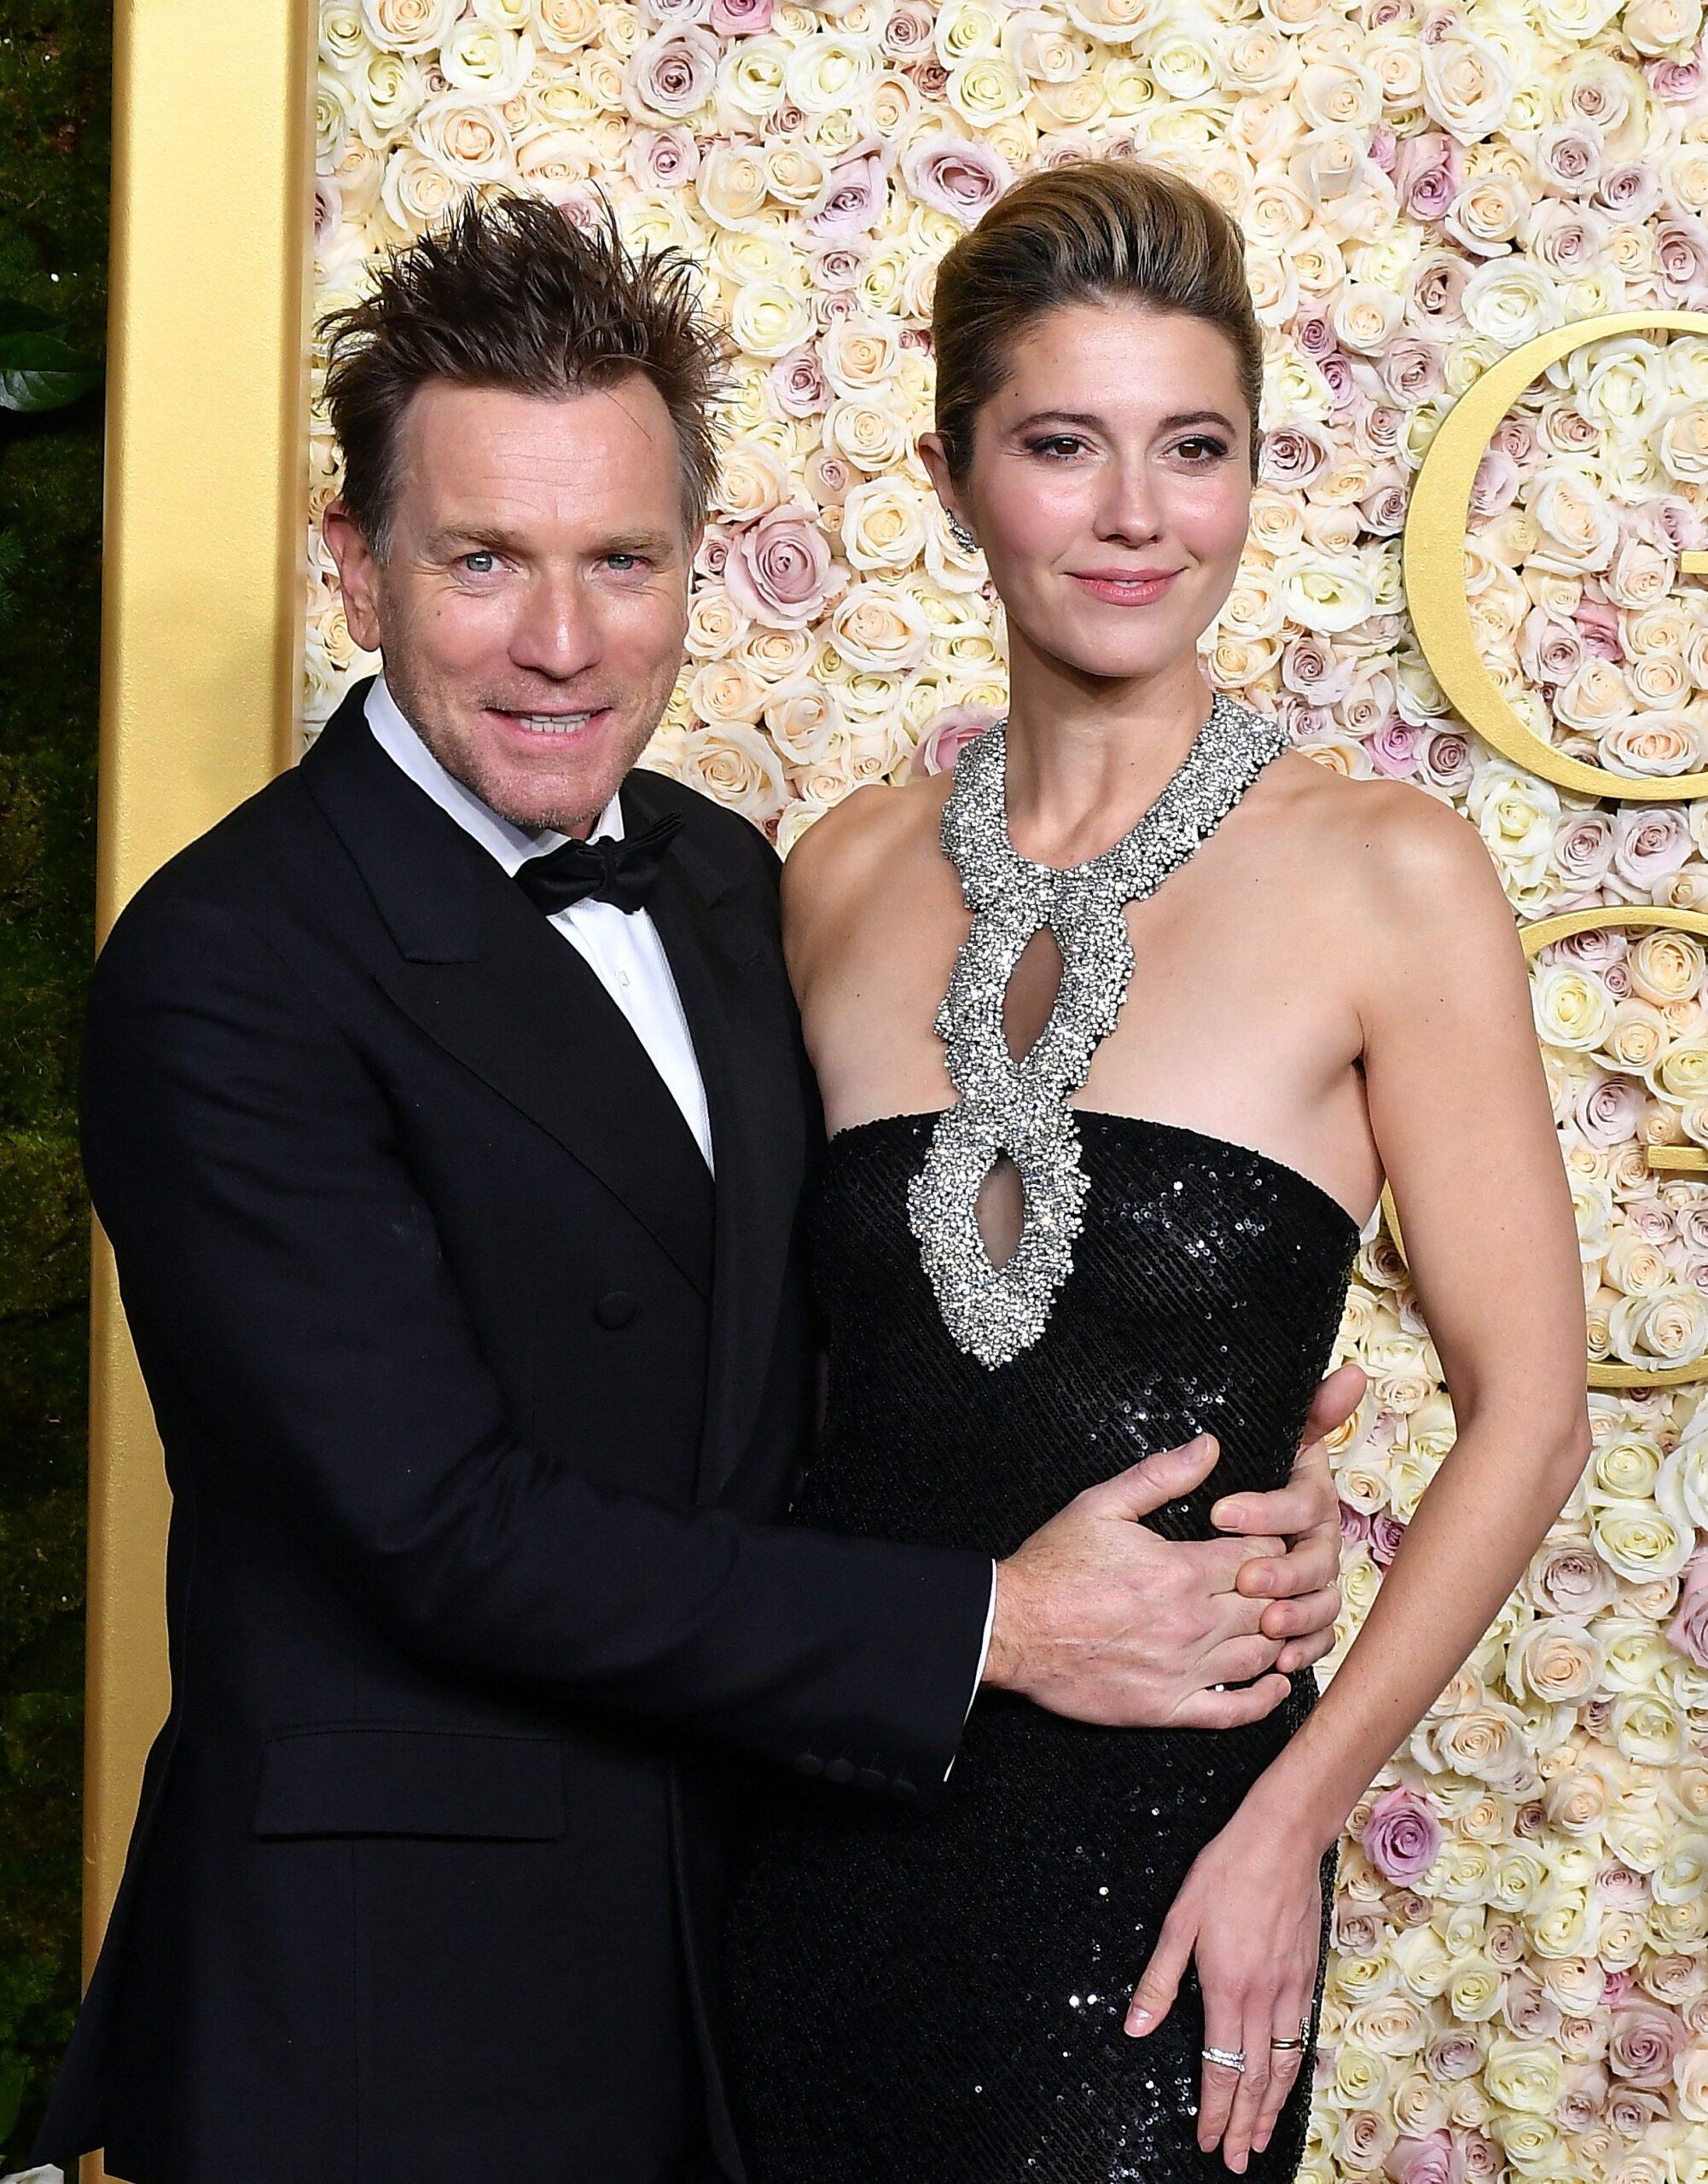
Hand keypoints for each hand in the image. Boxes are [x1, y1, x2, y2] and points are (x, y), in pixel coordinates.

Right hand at [984, 1431, 1296, 1729]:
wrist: (1011, 1628)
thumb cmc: (1054, 1565)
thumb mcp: (1102, 1504)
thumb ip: (1161, 1475)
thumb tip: (1210, 1447)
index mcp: (1180, 1570)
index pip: (1261, 1556)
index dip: (1271, 1545)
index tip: (1265, 1541)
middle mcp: (1191, 1622)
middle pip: (1269, 1606)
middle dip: (1281, 1591)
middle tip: (1277, 1582)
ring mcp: (1182, 1670)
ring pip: (1261, 1656)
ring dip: (1278, 1639)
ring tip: (1276, 1624)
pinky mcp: (1167, 1707)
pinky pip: (1233, 1711)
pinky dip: (1263, 1701)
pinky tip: (1275, 1685)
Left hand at [1123, 1798, 1326, 2172]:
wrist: (1282, 1840)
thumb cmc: (1225, 1872)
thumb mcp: (1180, 1919)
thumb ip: (1160, 1978)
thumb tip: (1137, 2027)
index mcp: (1227, 1987)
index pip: (1219, 2067)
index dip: (1212, 2110)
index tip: (1205, 2141)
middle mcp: (1263, 1997)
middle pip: (1255, 2078)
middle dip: (1243, 2124)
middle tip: (1234, 2159)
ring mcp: (1291, 1988)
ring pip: (1283, 2064)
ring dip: (1271, 2108)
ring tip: (1261, 2139)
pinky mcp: (1307, 1975)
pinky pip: (1301, 2036)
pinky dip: (1293, 2070)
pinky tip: (1286, 2083)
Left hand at [1209, 1361, 1364, 1675]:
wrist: (1216, 1523)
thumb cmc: (1242, 1480)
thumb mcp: (1262, 1441)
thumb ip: (1309, 1411)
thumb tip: (1353, 1373)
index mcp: (1309, 1497)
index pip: (1301, 1504)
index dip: (1266, 1510)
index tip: (1221, 1511)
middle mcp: (1318, 1539)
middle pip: (1315, 1561)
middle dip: (1283, 1571)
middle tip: (1247, 1579)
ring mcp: (1315, 1582)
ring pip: (1322, 1603)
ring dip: (1298, 1615)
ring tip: (1266, 1622)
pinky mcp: (1305, 1618)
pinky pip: (1318, 1639)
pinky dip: (1305, 1649)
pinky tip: (1282, 1658)